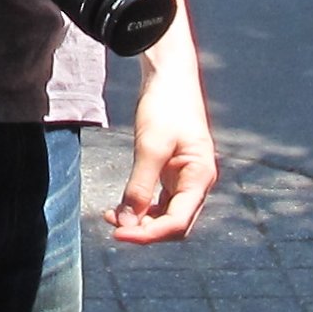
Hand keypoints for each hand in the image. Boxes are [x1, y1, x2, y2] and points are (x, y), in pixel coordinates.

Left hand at [107, 67, 214, 243]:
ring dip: (141, 222)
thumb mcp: (151, 146)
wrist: (169, 76)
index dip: (148, 235)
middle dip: (145, 231)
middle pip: (175, 225)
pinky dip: (140, 208)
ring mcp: (186, 179)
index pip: (177, 223)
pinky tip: (120, 207)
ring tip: (112, 216)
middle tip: (113, 227)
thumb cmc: (165, 106)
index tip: (118, 235)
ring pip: (166, 216)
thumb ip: (140, 186)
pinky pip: (159, 202)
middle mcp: (197, 183)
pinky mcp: (172, 173)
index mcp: (200, 177)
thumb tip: (128, 223)